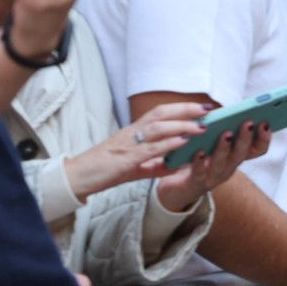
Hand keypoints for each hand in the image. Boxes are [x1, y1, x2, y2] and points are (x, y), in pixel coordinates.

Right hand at [63, 102, 208, 200]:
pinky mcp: (125, 159)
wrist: (78, 179)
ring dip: (181, 125)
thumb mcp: (136, 166)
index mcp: (134, 132)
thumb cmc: (105, 169)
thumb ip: (156, 163)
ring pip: (157, 128)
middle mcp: (132, 133)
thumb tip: (177, 164)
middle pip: (161, 114)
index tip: (202, 107)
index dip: (181, 108)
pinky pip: (149, 148)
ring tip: (201, 126)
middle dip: (186, 109)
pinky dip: (168, 144)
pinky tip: (183, 142)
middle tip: (208, 109)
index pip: (160, 113)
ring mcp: (128, 144)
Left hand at [156, 118, 273, 211]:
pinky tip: (198, 152)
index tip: (265, 123)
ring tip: (227, 134)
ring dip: (225, 148)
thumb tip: (229, 109)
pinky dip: (200, 162)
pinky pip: (199, 173)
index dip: (264, 138)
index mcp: (236, 156)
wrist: (180, 186)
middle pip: (241, 154)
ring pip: (223, 163)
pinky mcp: (196, 181)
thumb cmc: (199, 158)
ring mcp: (214, 176)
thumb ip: (223, 128)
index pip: (258, 149)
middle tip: (248, 123)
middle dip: (246, 138)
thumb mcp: (214, 141)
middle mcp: (229, 167)